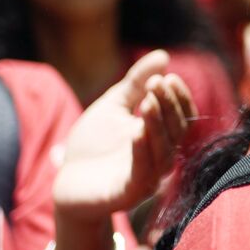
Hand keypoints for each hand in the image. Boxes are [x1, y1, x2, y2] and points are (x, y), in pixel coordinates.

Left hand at [53, 51, 197, 220]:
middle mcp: (160, 158)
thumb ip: (137, 83)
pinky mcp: (128, 193)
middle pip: (176, 131)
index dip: (180, 98)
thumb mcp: (114, 106)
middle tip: (157, 83)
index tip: (169, 76)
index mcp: (161, 137)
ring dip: (158, 125)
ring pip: (163, 151)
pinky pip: (142, 173)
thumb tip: (163, 55)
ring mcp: (147, 178)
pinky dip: (142, 152)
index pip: (183, 117)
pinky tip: (136, 132)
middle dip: (169, 105)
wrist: (66, 182)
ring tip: (149, 101)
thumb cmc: (93, 145)